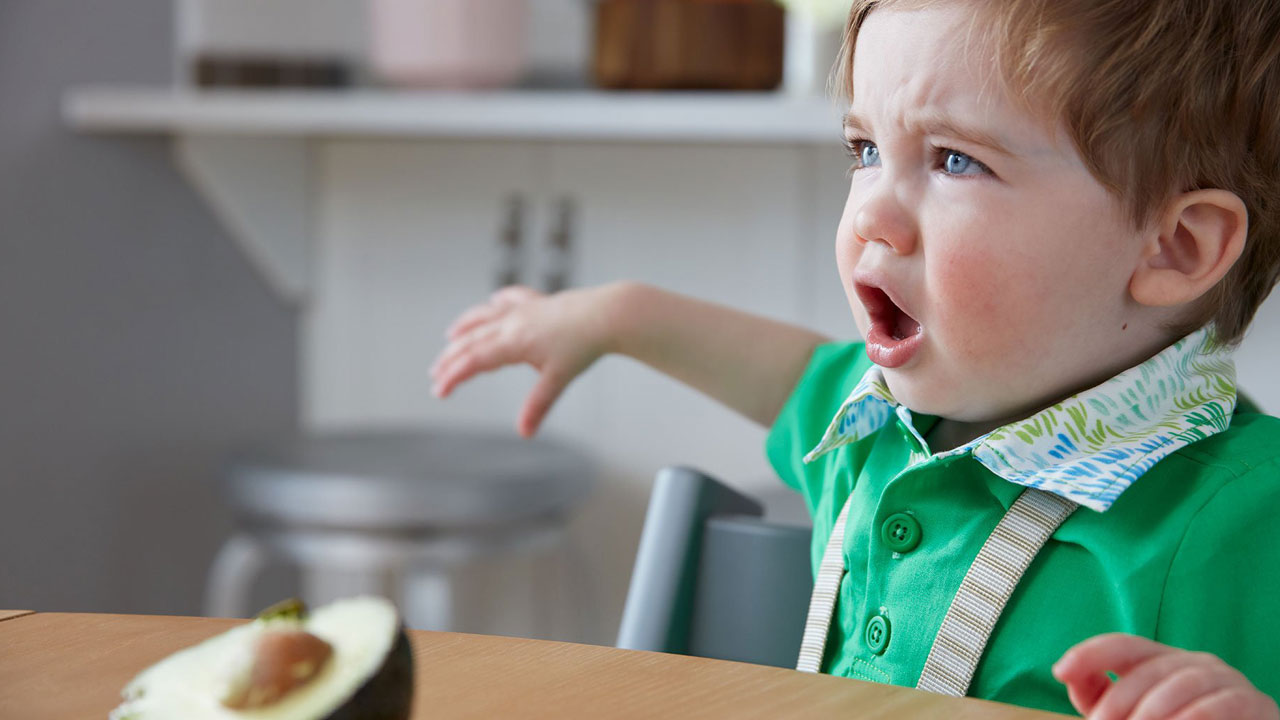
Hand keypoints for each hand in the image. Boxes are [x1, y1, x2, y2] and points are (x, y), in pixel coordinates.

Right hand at [430, 284, 617, 437]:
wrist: (608, 314)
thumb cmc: (584, 345)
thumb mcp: (559, 378)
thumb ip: (538, 405)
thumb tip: (525, 433)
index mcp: (513, 341)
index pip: (474, 361)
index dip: (453, 376)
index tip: (439, 391)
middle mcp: (512, 322)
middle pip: (471, 340)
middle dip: (451, 359)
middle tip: (435, 374)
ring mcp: (524, 309)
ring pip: (485, 317)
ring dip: (465, 328)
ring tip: (450, 337)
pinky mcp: (539, 302)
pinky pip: (510, 300)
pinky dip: (497, 304)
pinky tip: (494, 302)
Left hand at [1053, 633, 1278, 719]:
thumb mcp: (1131, 712)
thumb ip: (1097, 695)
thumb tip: (1067, 674)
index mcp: (1160, 661)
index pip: (1123, 645)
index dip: (1090, 653)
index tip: (1061, 671)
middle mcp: (1192, 662)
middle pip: (1148, 670)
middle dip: (1119, 701)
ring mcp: (1224, 679)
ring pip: (1182, 684)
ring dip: (1153, 711)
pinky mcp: (1254, 703)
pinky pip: (1223, 703)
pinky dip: (1197, 716)